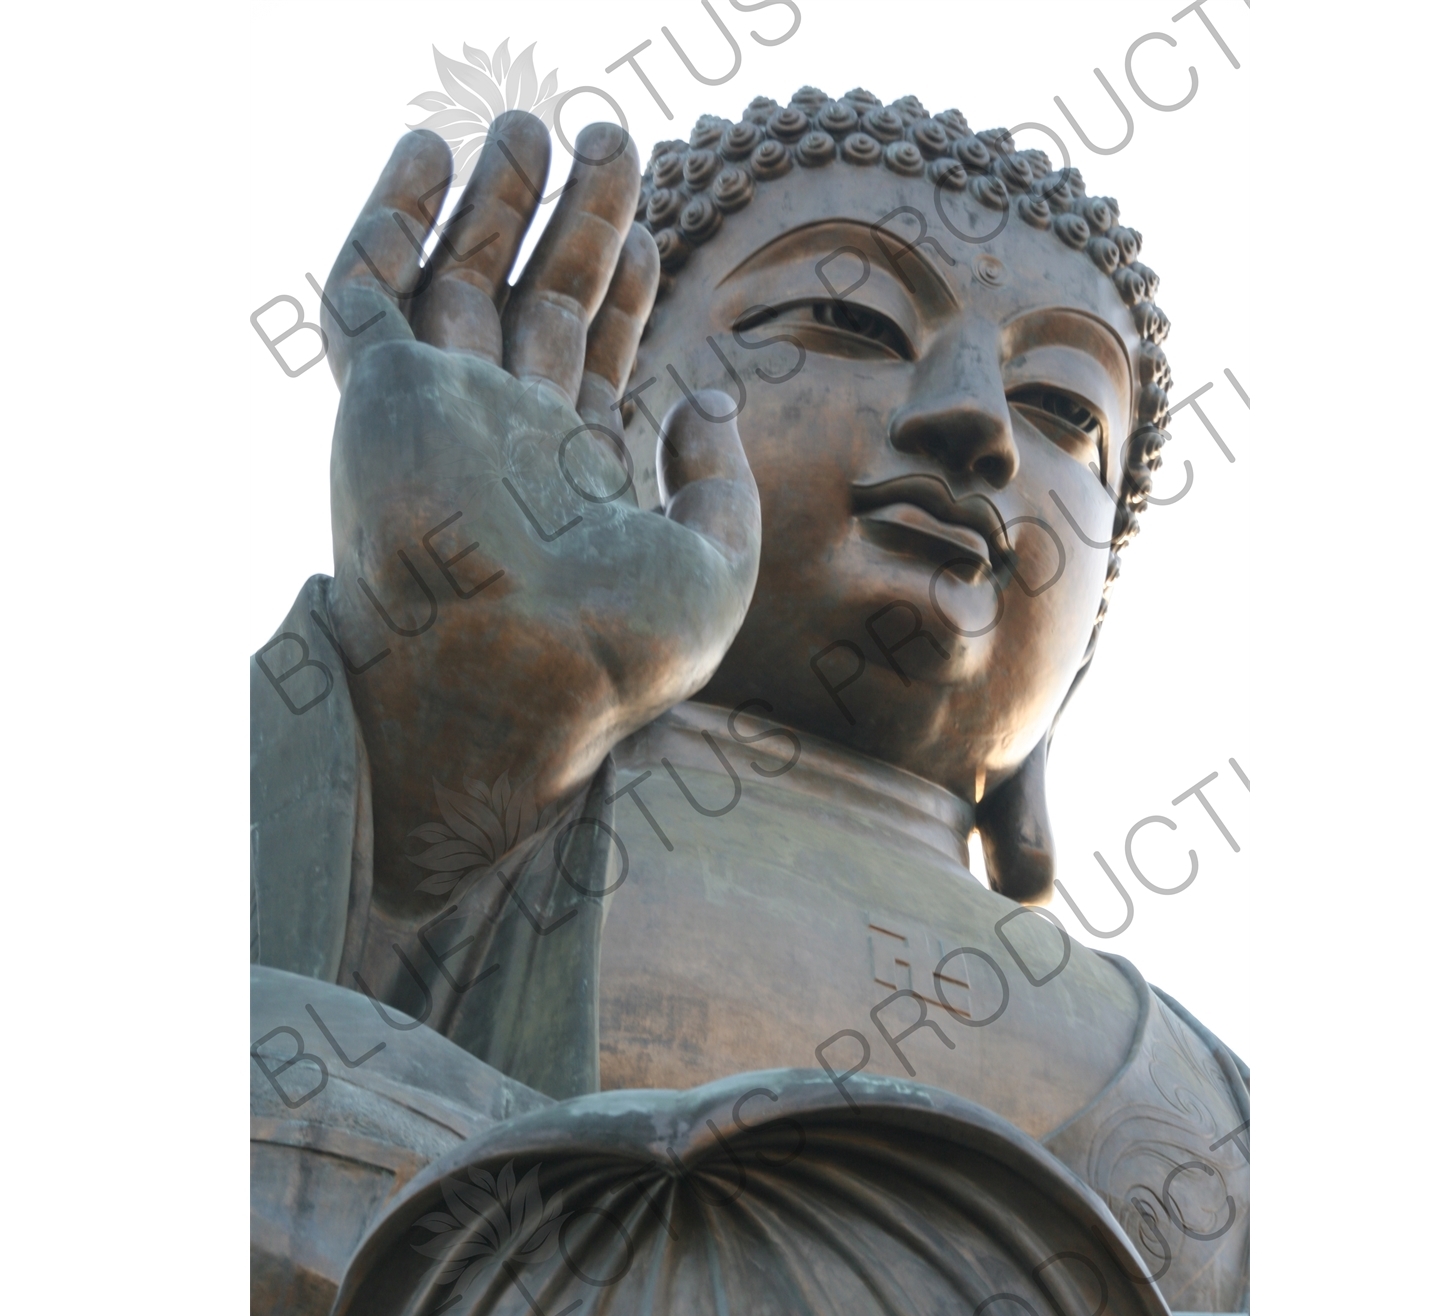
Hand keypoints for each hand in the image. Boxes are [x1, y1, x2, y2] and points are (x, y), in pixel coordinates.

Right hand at [318, 115, 760, 906]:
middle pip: (539, 302)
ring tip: (529, 124)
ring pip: (458, 279)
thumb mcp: (718, 563)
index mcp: (577, 475)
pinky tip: (425, 155)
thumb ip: (720, 480)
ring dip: (490, 200)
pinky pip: (368, 291)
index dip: (622, 288)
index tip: (648, 231)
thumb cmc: (618, 648)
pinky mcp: (380, 396)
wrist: (511, 682)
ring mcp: (441, 414)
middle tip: (609, 136)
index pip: (597, 356)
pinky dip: (388, 220)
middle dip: (573, 221)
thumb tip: (709, 399)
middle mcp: (507, 438)